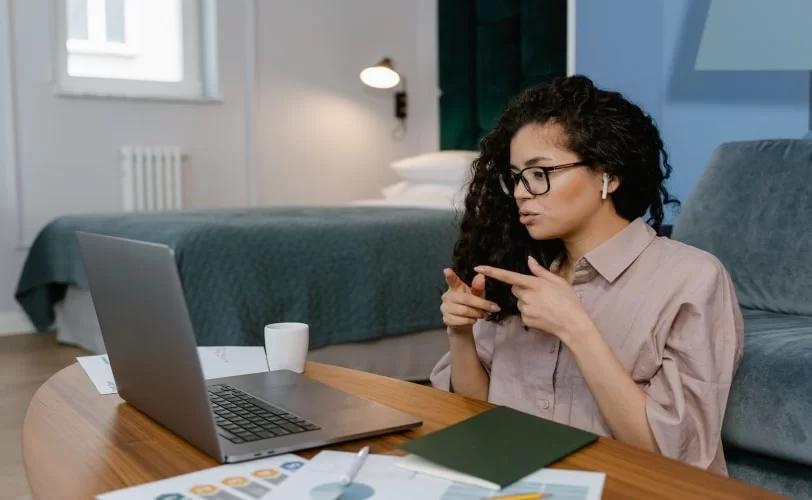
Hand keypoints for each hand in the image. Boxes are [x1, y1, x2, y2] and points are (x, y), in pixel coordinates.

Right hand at [440, 268, 500, 331]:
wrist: (463, 323)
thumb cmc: (471, 305)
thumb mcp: (477, 295)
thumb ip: (478, 287)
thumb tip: (481, 275)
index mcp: (455, 287)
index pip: (452, 280)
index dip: (450, 276)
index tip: (447, 270)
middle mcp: (448, 296)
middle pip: (465, 299)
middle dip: (481, 304)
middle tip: (491, 308)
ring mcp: (445, 308)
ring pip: (465, 311)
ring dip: (477, 313)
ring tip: (482, 314)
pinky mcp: (446, 319)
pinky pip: (461, 320)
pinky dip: (470, 320)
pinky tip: (473, 319)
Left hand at [474, 256, 591, 343]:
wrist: (572, 324)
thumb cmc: (569, 301)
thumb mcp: (559, 281)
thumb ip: (541, 271)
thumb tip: (529, 260)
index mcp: (534, 284)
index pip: (508, 276)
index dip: (492, 272)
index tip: (478, 268)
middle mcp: (527, 296)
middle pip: (515, 289)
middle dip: (523, 289)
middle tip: (540, 293)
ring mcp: (525, 309)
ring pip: (520, 302)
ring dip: (527, 301)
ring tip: (544, 305)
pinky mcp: (526, 320)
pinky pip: (524, 313)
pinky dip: (530, 313)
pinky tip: (543, 314)